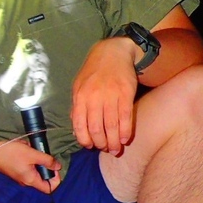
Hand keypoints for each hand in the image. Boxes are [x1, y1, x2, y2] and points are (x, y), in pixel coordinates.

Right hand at [0, 139, 60, 192]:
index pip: (50, 188)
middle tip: (44, 156)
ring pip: (36, 172)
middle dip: (46, 167)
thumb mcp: (32, 154)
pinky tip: (25, 151)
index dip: (56, 179)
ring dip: (37, 162)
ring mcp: (20, 177)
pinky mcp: (16, 171)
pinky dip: (30, 160)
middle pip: (43, 180)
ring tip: (33, 152)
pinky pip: (28, 168)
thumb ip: (47, 160)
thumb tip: (58, 166)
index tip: (55, 167)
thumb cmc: (10, 153)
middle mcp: (26, 182)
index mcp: (31, 180)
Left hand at [70, 38, 139, 153]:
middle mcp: (93, 98)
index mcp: (79, 98)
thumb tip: (77, 130)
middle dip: (101, 143)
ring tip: (116, 150)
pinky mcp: (125, 94)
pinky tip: (125, 139)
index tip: (90, 146)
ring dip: (114, 141)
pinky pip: (125, 117)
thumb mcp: (78, 87)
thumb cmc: (93, 72)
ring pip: (111, 126)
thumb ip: (77, 108)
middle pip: (96, 128)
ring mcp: (110, 96)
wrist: (112, 52)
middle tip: (106, 150)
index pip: (79, 125)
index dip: (84, 140)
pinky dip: (125, 131)